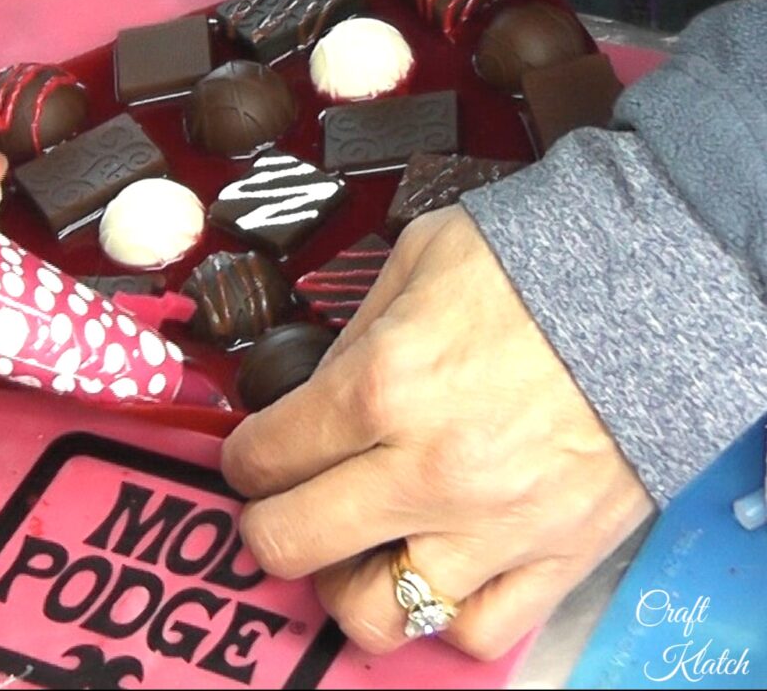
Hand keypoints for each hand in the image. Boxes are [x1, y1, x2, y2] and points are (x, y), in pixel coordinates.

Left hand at [222, 206, 653, 659]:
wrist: (650, 291)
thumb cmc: (531, 266)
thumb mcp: (416, 262)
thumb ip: (351, 336)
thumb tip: (313, 394)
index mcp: (382, 386)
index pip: (267, 453)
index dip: (243, 457)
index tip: (252, 456)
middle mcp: (426, 469)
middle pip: (293, 542)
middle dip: (265, 524)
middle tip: (277, 506)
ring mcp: (492, 526)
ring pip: (377, 613)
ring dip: (344, 585)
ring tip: (352, 549)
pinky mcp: (553, 556)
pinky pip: (475, 631)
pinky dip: (439, 612)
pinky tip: (434, 568)